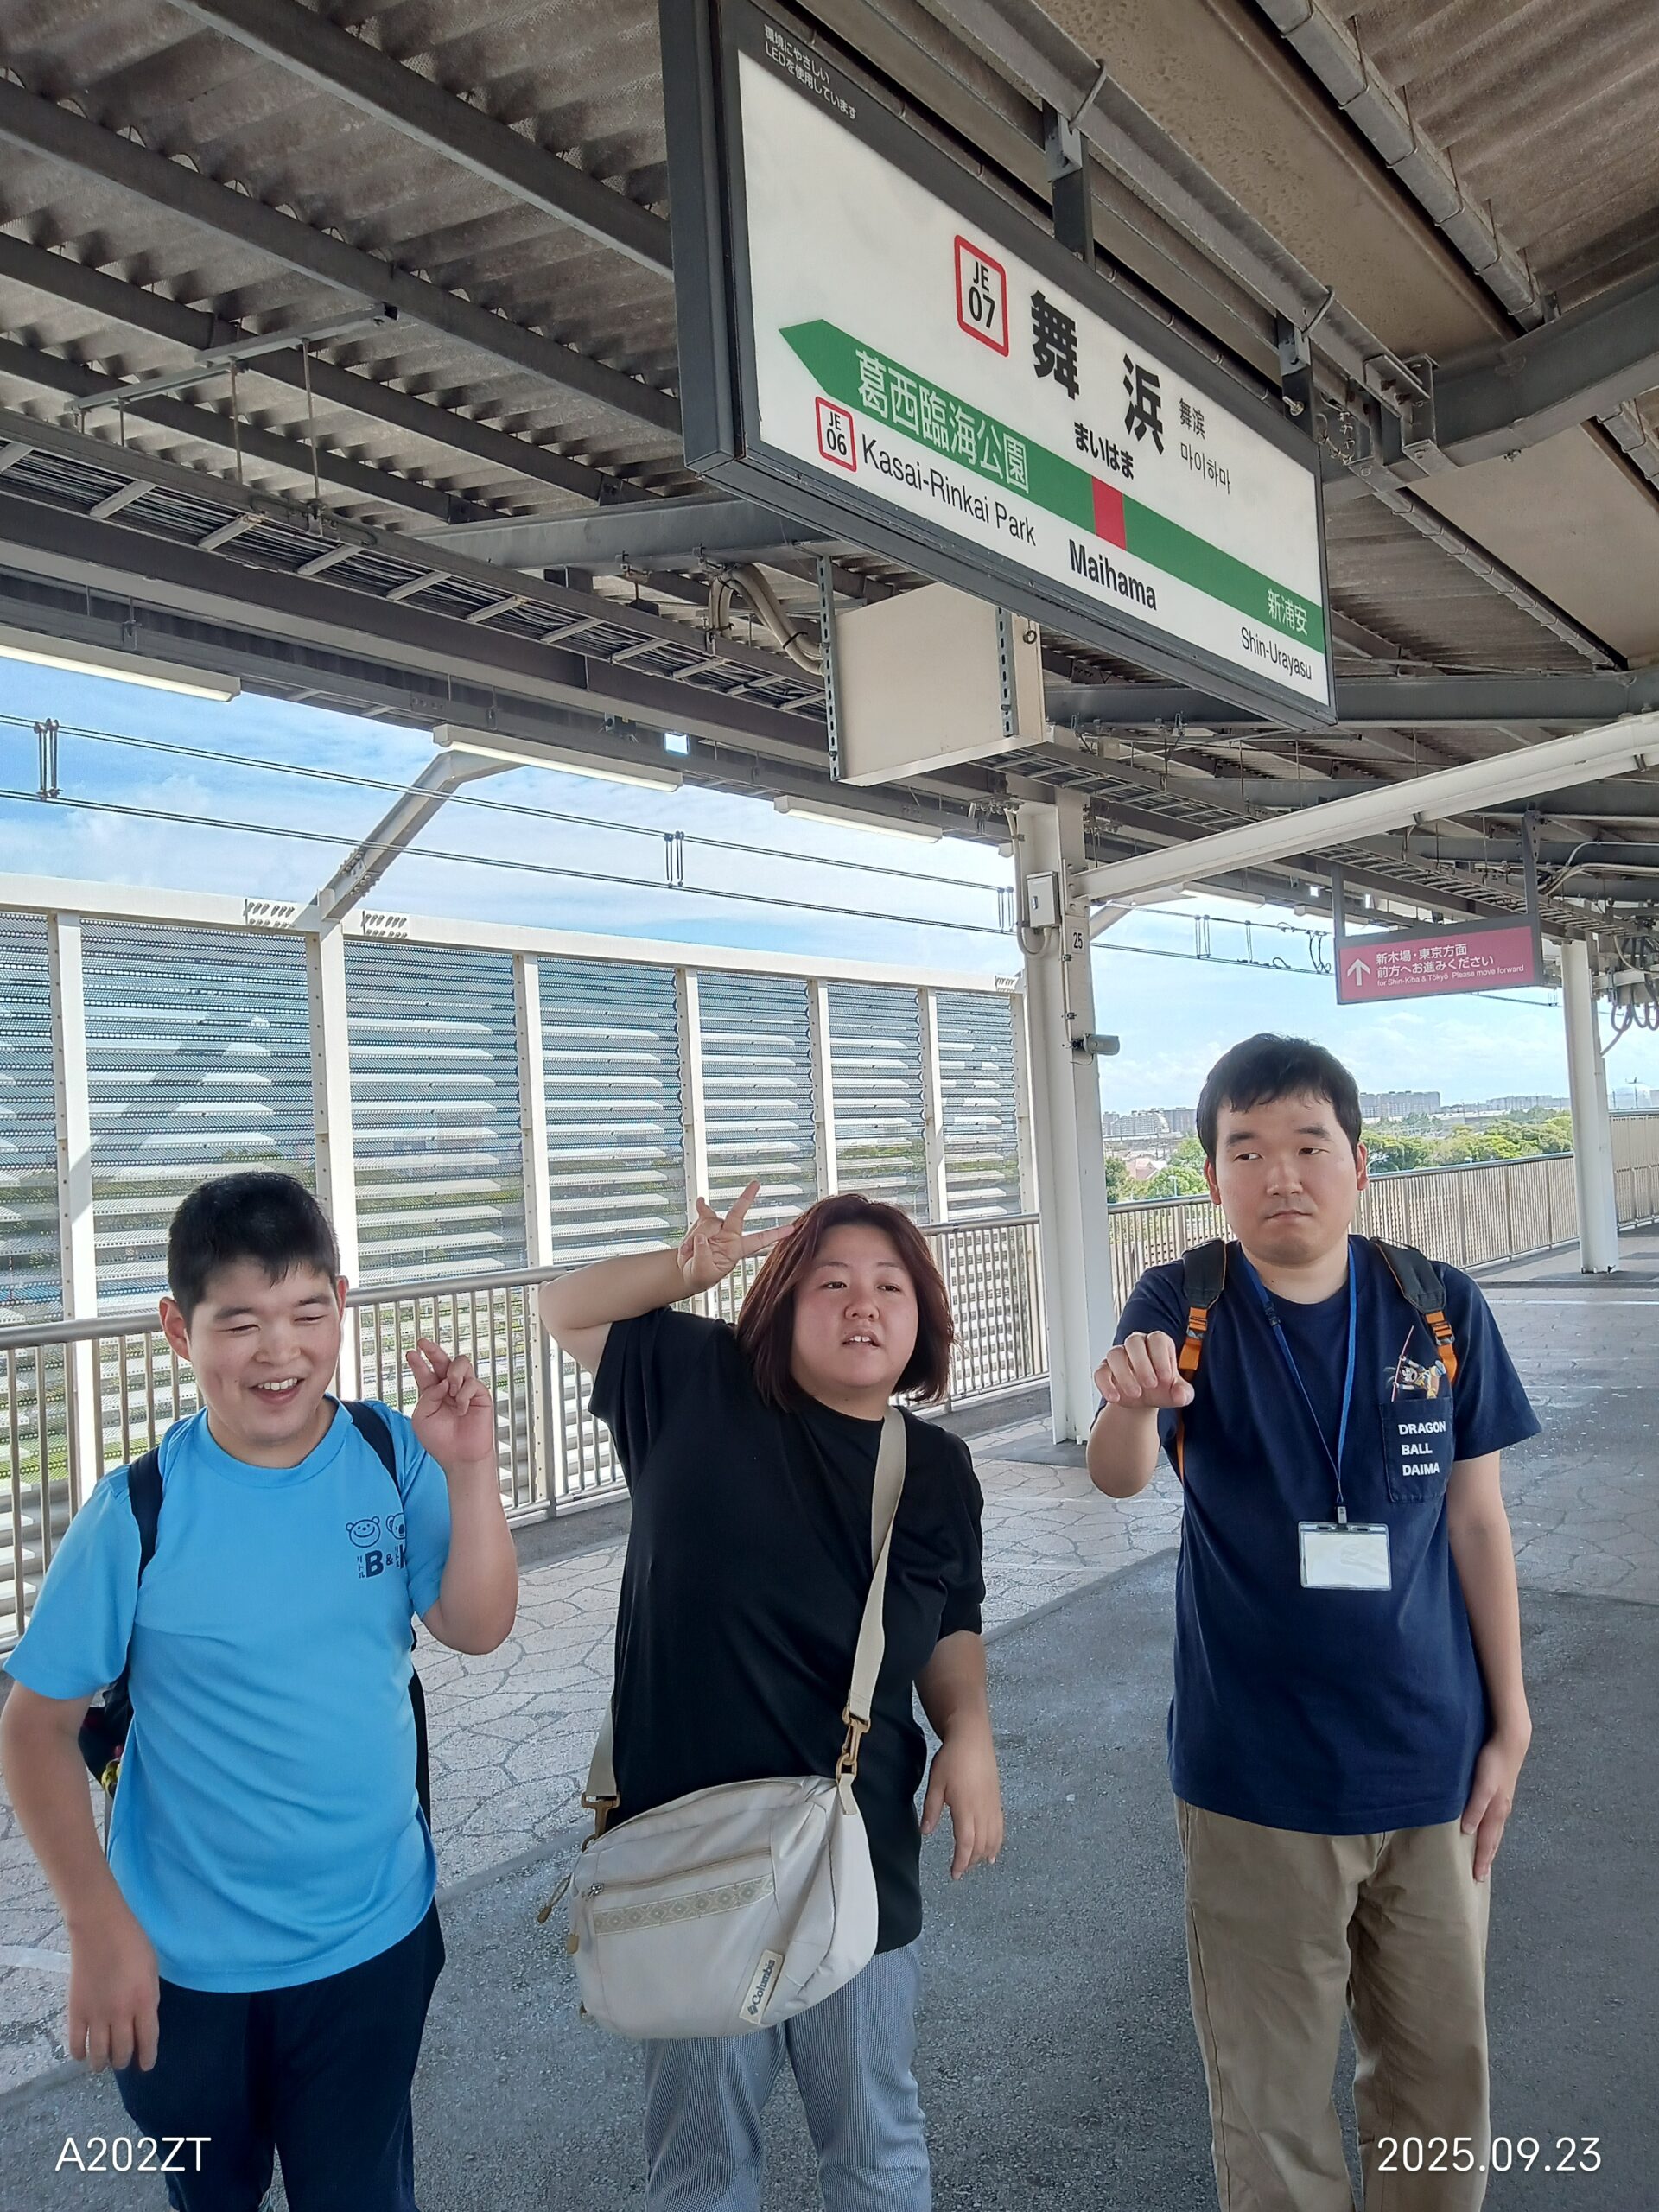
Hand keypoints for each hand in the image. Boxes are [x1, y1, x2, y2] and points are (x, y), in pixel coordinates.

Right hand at [67, 1904, 157, 2072]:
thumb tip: (144, 2020)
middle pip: (122, 2051)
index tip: (145, 2066)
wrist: (100, 1929)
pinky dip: (79, 2053)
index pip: (147, 2041)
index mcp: (144, 2002)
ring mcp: (96, 2015)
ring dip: (102, 2063)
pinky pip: (76, 2043)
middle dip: (123, 2060)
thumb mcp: (152, 1970)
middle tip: (122, 2061)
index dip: (147, 2058)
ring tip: (103, 2064)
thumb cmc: (132, 1943)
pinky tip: (83, 2054)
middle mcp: (121, 2014)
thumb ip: (149, 1998)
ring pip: (98, 2054)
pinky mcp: (75, 2012)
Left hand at [407, 1339, 497, 1472]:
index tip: (410, 1353)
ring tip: (449, 1388)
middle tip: (424, 1343)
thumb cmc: (440, 1441)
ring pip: (461, 1363)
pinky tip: (461, 1408)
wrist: (459, 1457)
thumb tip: (442, 1382)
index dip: (418, 1361)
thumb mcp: (422, 1418)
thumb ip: (428, 1396)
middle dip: (433, 1350)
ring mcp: (464, 1390)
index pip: (425, 1372)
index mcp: (432, 1394)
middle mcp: (448, 1389)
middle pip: (443, 1361)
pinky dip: (463, 1394)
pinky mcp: (480, 1396)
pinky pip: (472, 1383)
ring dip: (452, 1373)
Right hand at [677, 1179, 790, 1294]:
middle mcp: (729, 1236)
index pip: (760, 1240)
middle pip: (738, 1214)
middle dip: (746, 1198)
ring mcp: (716, 1229)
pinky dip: (700, 1209)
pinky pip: (702, 1212)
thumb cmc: (699, 1276)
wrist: (685, 1273)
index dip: (776, 1234)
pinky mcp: (703, 1224)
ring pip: (709, 1222)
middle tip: (755, 1184)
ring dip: (695, 1237)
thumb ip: (703, 1256)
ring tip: (688, 1251)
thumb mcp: (703, 1273)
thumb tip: (701, 1238)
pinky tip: (700, 1203)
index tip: (791, 1228)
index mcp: (735, 1250)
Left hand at [921, 1728, 1003, 1878]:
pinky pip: (1000, 1828)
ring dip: (984, 1854)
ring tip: (975, 1864)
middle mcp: (982, 1810)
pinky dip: (997, 1843)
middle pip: (981, 1845)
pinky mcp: (997, 1800)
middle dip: (971, 1861)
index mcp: (966, 1808)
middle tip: (960, 1870)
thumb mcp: (935, 1783)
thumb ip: (932, 1810)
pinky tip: (993, 1852)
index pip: (966, 1843)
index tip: (955, 1874)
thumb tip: (926, 1832)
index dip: (961, 1862)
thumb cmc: (952, 1758)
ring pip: (993, 1839)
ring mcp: (992, 1806)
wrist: (972, 1738)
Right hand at [1094, 1330, 1193, 1410]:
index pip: (1157, 1339)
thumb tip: (1180, 1395)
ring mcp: (1119, 1356)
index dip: (1161, 1357)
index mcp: (1157, 1344)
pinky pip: (1100, 1372)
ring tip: (1136, 1394)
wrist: (1143, 1401)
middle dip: (1142, 1363)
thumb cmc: (1162, 1389)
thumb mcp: (1178, 1393)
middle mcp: (1137, 1346)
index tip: (1166, 1378)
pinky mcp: (1104, 1370)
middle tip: (1151, 1385)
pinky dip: (1106, 1385)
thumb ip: (1184, 1393)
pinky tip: (1115, 1398)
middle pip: (1133, 1341)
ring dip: (1124, 1374)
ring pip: (1115, 1354)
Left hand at [1461, 1724, 1529, 1880]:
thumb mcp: (1482, 1786)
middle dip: (1487, 1859)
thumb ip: (1475, 1807)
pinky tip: (1487, 1831)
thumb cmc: (1493, 1763)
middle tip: (1480, 1878)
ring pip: (1495, 1832)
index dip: (1481, 1860)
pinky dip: (1492, 1833)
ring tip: (1485, 1861)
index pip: (1486, 1842)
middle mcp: (1501, 1811)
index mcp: (1495, 1812)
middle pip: (1492, 1841)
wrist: (1510, 1743)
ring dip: (1490, 1847)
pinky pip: (1496, 1821)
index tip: (1477, 1878)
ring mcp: (1503, 1803)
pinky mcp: (1501, 1794)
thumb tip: (1467, 1831)